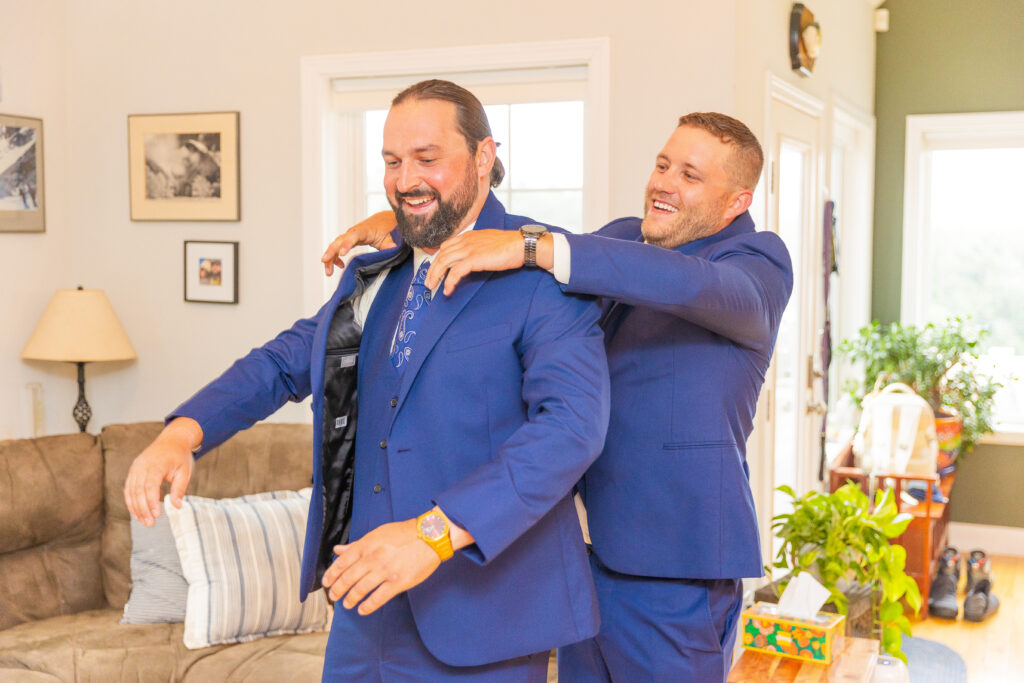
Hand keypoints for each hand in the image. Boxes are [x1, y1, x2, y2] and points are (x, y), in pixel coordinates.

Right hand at [123, 417, 199, 525]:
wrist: (172, 440)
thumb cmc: (180, 456)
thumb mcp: (185, 471)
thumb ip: (180, 488)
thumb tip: (176, 506)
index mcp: (157, 464)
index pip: (150, 486)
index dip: (151, 502)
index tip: (157, 515)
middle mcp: (142, 465)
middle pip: (138, 490)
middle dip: (143, 509)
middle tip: (150, 523)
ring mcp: (136, 467)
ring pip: (131, 490)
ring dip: (136, 508)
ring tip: (144, 521)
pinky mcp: (133, 470)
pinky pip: (129, 488)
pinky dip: (131, 501)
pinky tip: (137, 512)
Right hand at [321, 210, 397, 275]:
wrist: (387, 220)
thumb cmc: (389, 228)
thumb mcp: (394, 237)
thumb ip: (391, 243)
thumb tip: (392, 248)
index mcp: (366, 230)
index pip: (354, 235)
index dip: (347, 243)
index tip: (342, 253)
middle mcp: (355, 231)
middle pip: (340, 240)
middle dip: (331, 251)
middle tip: (325, 261)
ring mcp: (351, 235)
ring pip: (337, 244)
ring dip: (330, 257)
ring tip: (328, 272)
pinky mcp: (351, 239)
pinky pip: (340, 247)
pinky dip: (337, 256)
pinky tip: (339, 266)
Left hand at [321, 519, 440, 614]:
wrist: (430, 536)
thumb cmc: (404, 534)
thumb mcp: (378, 534)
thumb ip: (357, 544)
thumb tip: (338, 550)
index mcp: (367, 544)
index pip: (342, 562)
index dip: (331, 575)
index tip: (326, 583)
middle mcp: (373, 558)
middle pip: (348, 578)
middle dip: (337, 590)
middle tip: (333, 596)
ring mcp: (385, 571)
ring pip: (360, 590)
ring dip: (350, 599)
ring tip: (347, 604)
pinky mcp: (398, 582)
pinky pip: (378, 598)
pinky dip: (367, 606)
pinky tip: (362, 610)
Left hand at [425, 229, 524, 294]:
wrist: (520, 245)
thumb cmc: (509, 246)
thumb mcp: (488, 242)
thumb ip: (477, 246)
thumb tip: (472, 258)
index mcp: (468, 236)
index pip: (446, 246)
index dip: (438, 258)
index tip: (435, 269)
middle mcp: (465, 240)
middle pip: (441, 254)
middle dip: (432, 269)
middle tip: (429, 281)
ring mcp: (469, 249)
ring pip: (444, 262)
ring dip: (436, 276)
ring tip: (433, 287)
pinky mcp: (474, 259)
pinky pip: (455, 272)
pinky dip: (449, 282)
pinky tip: (448, 290)